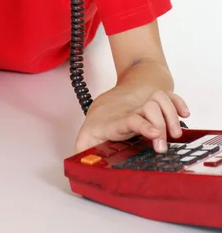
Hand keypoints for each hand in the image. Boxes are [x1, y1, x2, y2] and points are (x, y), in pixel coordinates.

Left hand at [75, 89, 189, 153]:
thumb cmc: (99, 125)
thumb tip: (77, 164)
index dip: (143, 124)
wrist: (106, 103)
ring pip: (160, 98)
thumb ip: (81, 152)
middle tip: (163, 145)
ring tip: (177, 133)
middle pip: (150, 107)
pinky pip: (168, 96)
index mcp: (117, 121)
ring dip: (171, 113)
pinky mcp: (154, 104)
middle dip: (162, 123)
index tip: (155, 133)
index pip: (130, 119)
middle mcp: (132, 111)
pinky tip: (185, 113)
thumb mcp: (86, 139)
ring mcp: (144, 105)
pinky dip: (178, 102)